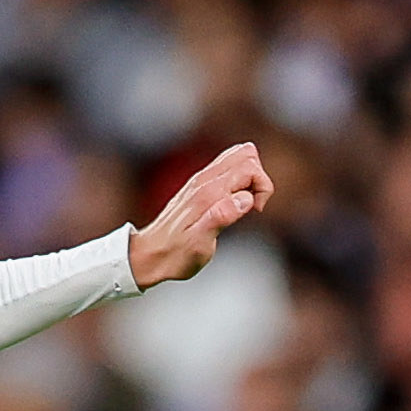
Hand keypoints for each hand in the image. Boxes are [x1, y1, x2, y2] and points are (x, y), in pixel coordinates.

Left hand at [128, 141, 272, 289]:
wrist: (148, 256)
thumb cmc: (174, 256)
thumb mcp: (199, 244)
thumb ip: (221, 218)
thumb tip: (245, 199)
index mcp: (208, 192)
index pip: (249, 166)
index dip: (262, 187)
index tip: (255, 211)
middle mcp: (203, 180)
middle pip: (246, 154)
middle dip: (259, 178)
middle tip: (251, 206)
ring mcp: (200, 181)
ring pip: (237, 156)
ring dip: (250, 177)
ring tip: (243, 205)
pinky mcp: (198, 186)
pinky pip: (226, 167)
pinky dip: (238, 180)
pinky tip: (231, 203)